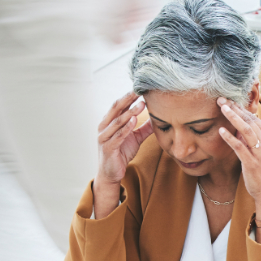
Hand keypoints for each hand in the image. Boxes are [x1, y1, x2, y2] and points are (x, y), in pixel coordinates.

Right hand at [95, 92, 152, 216]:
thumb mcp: (134, 138)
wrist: (111, 173)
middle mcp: (104, 127)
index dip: (129, 96)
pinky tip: (134, 121)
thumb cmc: (121, 153)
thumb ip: (143, 128)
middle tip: (139, 90)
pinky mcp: (108, 148)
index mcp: (109, 122)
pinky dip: (126, 127)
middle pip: (116, 109)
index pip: (118, 105)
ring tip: (141, 104)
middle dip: (128, 99)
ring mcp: (104, 137)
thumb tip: (156, 118)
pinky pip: (117, 136)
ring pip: (117, 121)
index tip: (140, 88)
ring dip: (130, 112)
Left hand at [217, 99, 260, 233]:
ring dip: (233, 117)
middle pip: (249, 120)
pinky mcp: (252, 162)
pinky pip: (240, 147)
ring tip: (222, 107)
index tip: (229, 100)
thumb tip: (240, 126)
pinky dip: (230, 138)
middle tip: (221, 98)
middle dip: (234, 108)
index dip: (240, 108)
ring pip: (245, 129)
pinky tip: (221, 131)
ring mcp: (260, 152)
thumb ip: (254, 138)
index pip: (254, 118)